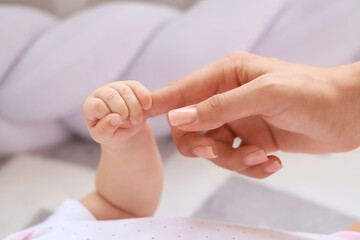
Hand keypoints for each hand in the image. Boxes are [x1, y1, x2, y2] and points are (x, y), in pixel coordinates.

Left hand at [83, 81, 151, 146]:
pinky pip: (138, 87)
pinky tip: (146, 107)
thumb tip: (115, 118)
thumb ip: (104, 130)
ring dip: (135, 109)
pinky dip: (144, 98)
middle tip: (129, 123)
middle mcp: (101, 92)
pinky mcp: (131, 85)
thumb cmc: (111, 132)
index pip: (96, 106)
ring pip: (126, 92)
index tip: (116, 124)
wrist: (126, 127)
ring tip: (136, 120)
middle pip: (112, 96)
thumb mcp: (104, 137)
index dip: (108, 117)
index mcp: (90, 105)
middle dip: (124, 113)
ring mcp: (116, 87)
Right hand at [149, 52, 359, 177]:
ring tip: (261, 157)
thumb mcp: (263, 95)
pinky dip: (250, 166)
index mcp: (226, 75)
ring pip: (213, 148)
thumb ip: (219, 107)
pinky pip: (235, 159)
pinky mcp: (252, 138)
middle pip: (190, 126)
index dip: (159, 103)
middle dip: (201, 144)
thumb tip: (177, 116)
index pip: (182, 90)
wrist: (348, 114)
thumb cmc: (311, 93)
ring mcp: (239, 119)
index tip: (136, 115)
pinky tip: (273, 163)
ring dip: (234, 160)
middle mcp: (228, 97)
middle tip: (217, 151)